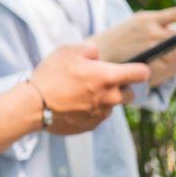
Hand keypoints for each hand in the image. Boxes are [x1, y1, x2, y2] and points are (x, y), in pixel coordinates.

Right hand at [28, 42, 150, 134]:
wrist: (34, 105)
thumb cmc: (52, 75)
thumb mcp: (68, 50)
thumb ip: (90, 49)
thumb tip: (98, 55)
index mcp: (108, 77)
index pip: (141, 73)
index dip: (140, 69)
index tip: (135, 69)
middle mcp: (110, 98)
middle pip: (130, 94)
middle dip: (120, 87)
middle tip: (100, 81)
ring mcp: (101, 115)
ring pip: (112, 106)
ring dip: (104, 99)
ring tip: (81, 93)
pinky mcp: (90, 126)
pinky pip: (98, 117)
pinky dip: (91, 111)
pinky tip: (74, 104)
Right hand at [90, 1, 175, 62]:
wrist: (98, 52)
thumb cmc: (115, 40)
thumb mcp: (133, 26)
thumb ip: (153, 26)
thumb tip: (174, 32)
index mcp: (148, 17)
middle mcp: (152, 27)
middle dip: (169, 43)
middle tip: (151, 47)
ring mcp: (151, 43)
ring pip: (173, 51)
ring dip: (165, 55)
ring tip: (145, 55)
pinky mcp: (150, 57)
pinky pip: (166, 62)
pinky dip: (158, 64)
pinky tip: (143, 61)